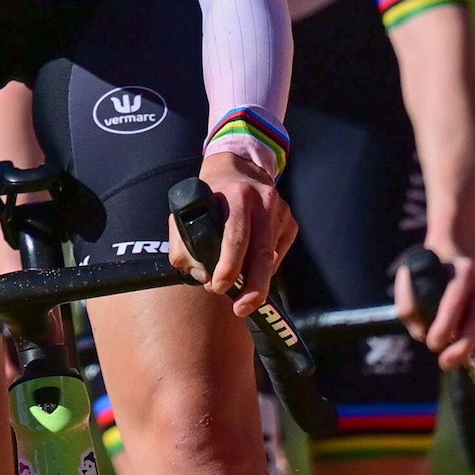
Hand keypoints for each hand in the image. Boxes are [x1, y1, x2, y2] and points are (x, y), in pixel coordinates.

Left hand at [168, 150, 295, 316]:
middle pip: (263, 254)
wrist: (239, 165)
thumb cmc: (209, 194)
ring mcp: (280, 212)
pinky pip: (278, 254)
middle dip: (253, 288)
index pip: (236, 237)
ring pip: (271, 258)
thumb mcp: (187, 210)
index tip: (218, 287)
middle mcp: (263, 201)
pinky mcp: (290, 221)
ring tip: (240, 292)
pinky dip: (264, 267)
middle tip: (241, 309)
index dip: (229, 266)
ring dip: (255, 280)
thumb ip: (184, 244)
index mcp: (237, 196)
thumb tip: (200, 276)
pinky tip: (251, 265)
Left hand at [394, 249, 474, 370]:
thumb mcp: (409, 280)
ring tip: (446, 347)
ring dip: (463, 342)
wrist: (453, 255)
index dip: (444, 325)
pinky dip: (471, 336)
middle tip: (445, 363)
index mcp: (463, 269)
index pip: (456, 300)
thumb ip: (408, 306)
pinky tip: (459, 331)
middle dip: (462, 345)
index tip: (432, 345)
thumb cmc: (426, 272)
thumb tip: (422, 333)